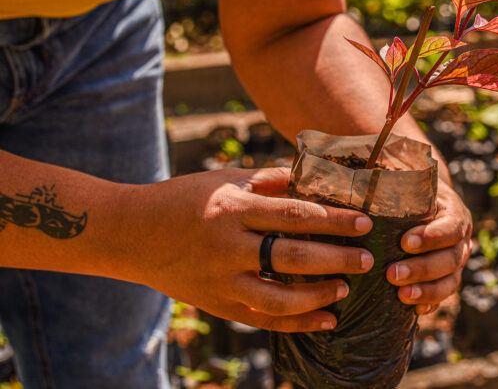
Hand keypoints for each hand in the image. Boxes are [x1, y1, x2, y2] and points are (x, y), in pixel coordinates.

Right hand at [125, 167, 373, 332]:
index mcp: (234, 209)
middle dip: (336, 259)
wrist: (130, 233)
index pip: (294, 215)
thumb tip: (314, 174)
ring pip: (279, 298)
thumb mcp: (225, 180)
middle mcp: (228, 247)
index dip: (333, 220)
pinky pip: (261, 319)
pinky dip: (296, 323)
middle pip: (293, 257)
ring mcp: (220, 280)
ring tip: (346, 288)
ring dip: (318, 295)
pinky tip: (325, 319)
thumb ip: (269, 180)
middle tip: (367, 259)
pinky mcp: (216, 304)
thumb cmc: (185, 198)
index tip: (364, 222)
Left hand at [385, 179, 471, 314]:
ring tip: (401, 295)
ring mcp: (457, 261)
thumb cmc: (411, 191)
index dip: (432, 237)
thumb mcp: (409, 182)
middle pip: (451, 258)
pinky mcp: (447, 278)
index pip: (451, 227)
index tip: (405, 242)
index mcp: (454, 213)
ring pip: (450, 281)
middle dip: (422, 268)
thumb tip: (369, 176)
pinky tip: (414, 311)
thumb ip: (397, 182)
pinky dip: (429, 304)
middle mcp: (462, 239)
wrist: (426, 204)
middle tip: (392, 274)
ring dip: (427, 291)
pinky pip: (443, 295)